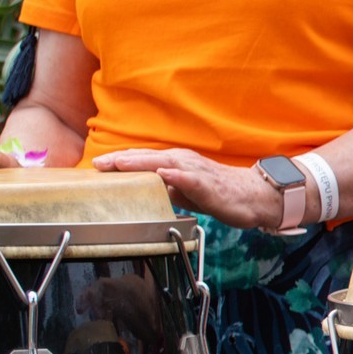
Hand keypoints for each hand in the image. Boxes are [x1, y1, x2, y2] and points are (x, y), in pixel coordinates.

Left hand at [84, 147, 288, 229]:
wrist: (255, 196)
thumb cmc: (221, 193)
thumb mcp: (187, 191)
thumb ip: (167, 188)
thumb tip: (149, 190)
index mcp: (176, 162)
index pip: (143, 159)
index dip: (120, 161)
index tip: (97, 166)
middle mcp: (183, 161)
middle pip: (147, 157)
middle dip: (121, 160)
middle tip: (97, 164)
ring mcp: (195, 171)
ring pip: (163, 163)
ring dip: (140, 162)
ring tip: (119, 164)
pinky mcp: (208, 184)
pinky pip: (189, 178)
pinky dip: (174, 175)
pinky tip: (161, 174)